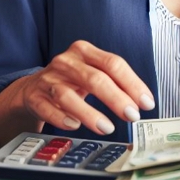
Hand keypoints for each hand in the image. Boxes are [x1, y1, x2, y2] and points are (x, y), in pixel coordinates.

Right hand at [11, 40, 154, 134]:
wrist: (32, 88)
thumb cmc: (71, 81)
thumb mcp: (91, 73)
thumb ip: (115, 83)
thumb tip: (142, 102)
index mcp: (85, 51)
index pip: (113, 64)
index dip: (132, 84)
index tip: (146, 103)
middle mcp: (66, 62)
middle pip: (95, 78)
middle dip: (117, 99)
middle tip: (132, 116)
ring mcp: (48, 79)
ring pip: (69, 96)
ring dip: (90, 114)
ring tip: (107, 128)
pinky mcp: (35, 96)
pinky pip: (47, 108)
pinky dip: (62, 118)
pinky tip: (74, 125)